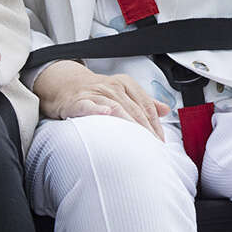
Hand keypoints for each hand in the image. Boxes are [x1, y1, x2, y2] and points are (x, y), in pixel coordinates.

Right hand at [34, 61, 167, 135]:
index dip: (155, 124)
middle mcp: (112, 87)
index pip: (146, 105)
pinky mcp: (78, 101)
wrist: (65, 85)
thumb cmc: (96, 92)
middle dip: (145, 130)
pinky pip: (89, 106)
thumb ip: (144, 101)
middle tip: (152, 147)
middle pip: (134, 109)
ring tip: (137, 139)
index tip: (160, 141)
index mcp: (125, 84)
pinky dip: (98, 110)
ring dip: (129, 124)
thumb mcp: (122, 92)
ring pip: (116, 108)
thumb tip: (166, 109)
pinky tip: (106, 114)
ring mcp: (95, 93)